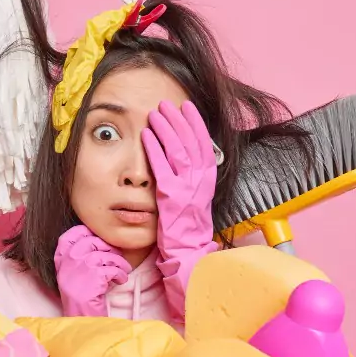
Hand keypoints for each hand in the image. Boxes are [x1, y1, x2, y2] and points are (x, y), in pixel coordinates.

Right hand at [54, 225, 132, 316]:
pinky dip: (121, 274)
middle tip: (116, 256)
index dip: (84, 232)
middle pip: (92, 241)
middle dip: (108, 247)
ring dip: (119, 262)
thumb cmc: (80, 295)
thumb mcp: (71, 273)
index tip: (96, 236)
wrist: (80, 316)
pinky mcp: (94, 274)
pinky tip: (121, 280)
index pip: (69, 236)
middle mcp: (69, 260)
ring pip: (106, 254)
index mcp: (61, 259)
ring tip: (123, 270)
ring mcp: (81, 265)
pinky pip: (113, 268)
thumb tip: (100, 241)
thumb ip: (78, 257)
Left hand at [142, 100, 218, 322]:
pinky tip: (147, 136)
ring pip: (178, 150)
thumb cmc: (187, 224)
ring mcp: (187, 188)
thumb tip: (185, 154)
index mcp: (208, 178)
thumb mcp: (195, 195)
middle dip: (179, 120)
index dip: (195, 123)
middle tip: (166, 105)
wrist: (187, 251)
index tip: (186, 106)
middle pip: (192, 142)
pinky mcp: (171, 197)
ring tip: (156, 114)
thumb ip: (192, 175)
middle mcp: (201, 180)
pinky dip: (155, 149)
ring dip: (167, 129)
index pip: (204, 143)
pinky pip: (162, 167)